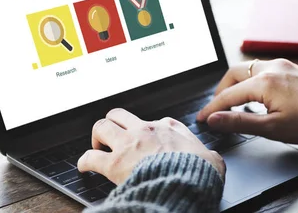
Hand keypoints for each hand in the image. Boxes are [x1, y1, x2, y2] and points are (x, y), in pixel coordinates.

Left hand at [78, 108, 225, 184]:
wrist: (186, 183)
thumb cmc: (199, 172)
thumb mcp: (211, 158)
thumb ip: (208, 155)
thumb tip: (213, 160)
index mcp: (168, 127)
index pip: (152, 121)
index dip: (146, 131)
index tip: (146, 141)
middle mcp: (145, 130)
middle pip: (119, 114)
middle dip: (113, 123)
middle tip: (112, 136)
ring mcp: (128, 144)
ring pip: (101, 126)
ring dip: (97, 136)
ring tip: (97, 146)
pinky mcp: (114, 163)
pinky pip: (90, 157)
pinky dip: (84, 161)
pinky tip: (84, 167)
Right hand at [197, 59, 297, 144]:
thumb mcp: (273, 128)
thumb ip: (240, 122)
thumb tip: (215, 119)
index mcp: (264, 82)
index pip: (228, 95)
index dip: (212, 108)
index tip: (201, 119)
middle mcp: (270, 68)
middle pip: (233, 74)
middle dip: (221, 91)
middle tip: (217, 109)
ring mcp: (281, 65)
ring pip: (247, 69)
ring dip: (236, 84)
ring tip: (234, 104)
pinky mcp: (289, 68)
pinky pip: (261, 69)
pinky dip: (250, 80)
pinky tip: (255, 95)